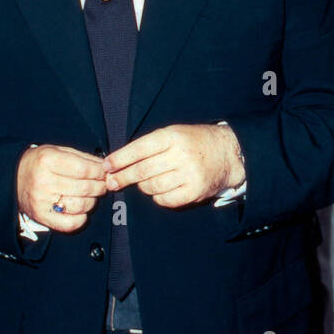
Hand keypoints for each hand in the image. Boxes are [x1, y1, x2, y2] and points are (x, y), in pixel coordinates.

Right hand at [16, 144, 107, 232]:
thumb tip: (105, 166)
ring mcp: (42, 201)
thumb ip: (82, 157)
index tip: (104, 171)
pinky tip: (81, 210)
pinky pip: (70, 223)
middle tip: (102, 184)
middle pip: (84, 187)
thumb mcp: (57, 150)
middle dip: (99, 186)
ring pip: (80, 205)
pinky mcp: (42, 216)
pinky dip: (81, 218)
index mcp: (47, 160)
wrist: (13, 177)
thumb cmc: (39, 162)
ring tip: (91, 195)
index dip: (99, 171)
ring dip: (92, 201)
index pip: (83, 169)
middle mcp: (43, 181)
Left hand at [104, 124, 244, 207]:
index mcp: (172, 136)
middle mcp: (180, 154)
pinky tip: (160, 191)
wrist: (228, 153)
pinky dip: (158, 197)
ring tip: (144, 182)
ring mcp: (189, 174)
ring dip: (143, 187)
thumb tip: (118, 162)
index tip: (106, 166)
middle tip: (111, 182)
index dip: (119, 159)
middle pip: (142, 171)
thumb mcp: (174, 133)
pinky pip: (166, 200)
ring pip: (152, 187)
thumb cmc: (194, 142)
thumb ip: (149, 145)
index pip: (139, 149)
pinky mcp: (195, 191)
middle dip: (122, 177)